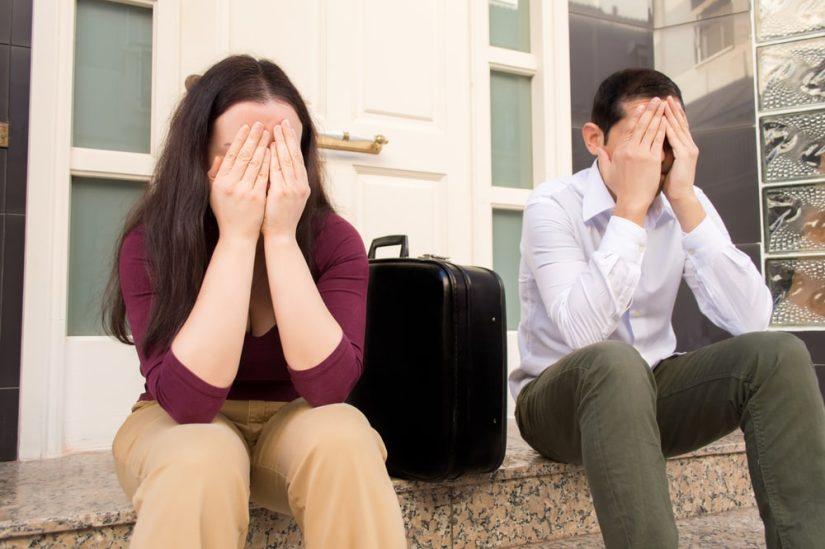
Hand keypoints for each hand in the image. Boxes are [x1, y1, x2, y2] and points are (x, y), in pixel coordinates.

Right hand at [208, 122, 270, 242]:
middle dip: (253, 138)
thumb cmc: (227, 214)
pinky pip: (264, 175)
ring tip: (269, 133)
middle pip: (243, 155)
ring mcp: (244, 190)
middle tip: (261, 124)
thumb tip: (220, 156)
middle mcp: (230, 184)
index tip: (246, 127)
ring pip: (255, 163)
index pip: (231, 154)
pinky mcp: (257, 197)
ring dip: (262, 146)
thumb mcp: (215, 193)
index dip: (240, 139)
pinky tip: (274, 151)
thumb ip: (216, 174)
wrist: (237, 236)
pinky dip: (269, 162)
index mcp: (220, 181)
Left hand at [262, 119, 310, 239]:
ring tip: (276, 128)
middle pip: (294, 156)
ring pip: (287, 160)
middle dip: (288, 137)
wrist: (281, 236)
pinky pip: (277, 171)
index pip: (297, 158)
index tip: (286, 127)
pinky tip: (270, 146)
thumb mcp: (285, 197)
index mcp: (302, 185)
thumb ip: (283, 180)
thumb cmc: (278, 218)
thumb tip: (276, 162)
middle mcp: (300, 185)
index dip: (292, 142)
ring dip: (281, 143)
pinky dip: (274, 158)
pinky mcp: (282, 194)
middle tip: (282, 121)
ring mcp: (293, 189)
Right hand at [598, 97, 666, 225]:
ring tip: (664, 105)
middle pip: (641, 125)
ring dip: (658, 115)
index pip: (629, 129)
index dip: (636, 116)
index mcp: (620, 151)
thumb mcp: (608, 173)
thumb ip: (603, 159)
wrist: (631, 201)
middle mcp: (630, 149)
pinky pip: (659, 140)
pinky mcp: (652, 159)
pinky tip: (668, 120)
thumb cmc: (621, 189)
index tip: (642, 107)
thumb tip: (599, 150)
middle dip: (650, 110)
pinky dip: (663, 129)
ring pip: (651, 130)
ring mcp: (642, 154)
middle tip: (656, 99)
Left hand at [662, 96, 698, 202]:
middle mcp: (688, 145)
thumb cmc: (670, 182)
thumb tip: (648, 143)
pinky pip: (676, 139)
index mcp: (683, 146)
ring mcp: (688, 149)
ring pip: (678, 128)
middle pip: (679, 123)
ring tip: (666, 103)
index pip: (676, 126)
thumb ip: (660, 151)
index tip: (663, 103)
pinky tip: (664, 120)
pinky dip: (669, 129)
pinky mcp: (685, 156)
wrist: (680, 195)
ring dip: (672, 115)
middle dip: (672, 110)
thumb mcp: (664, 163)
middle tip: (666, 97)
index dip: (670, 114)